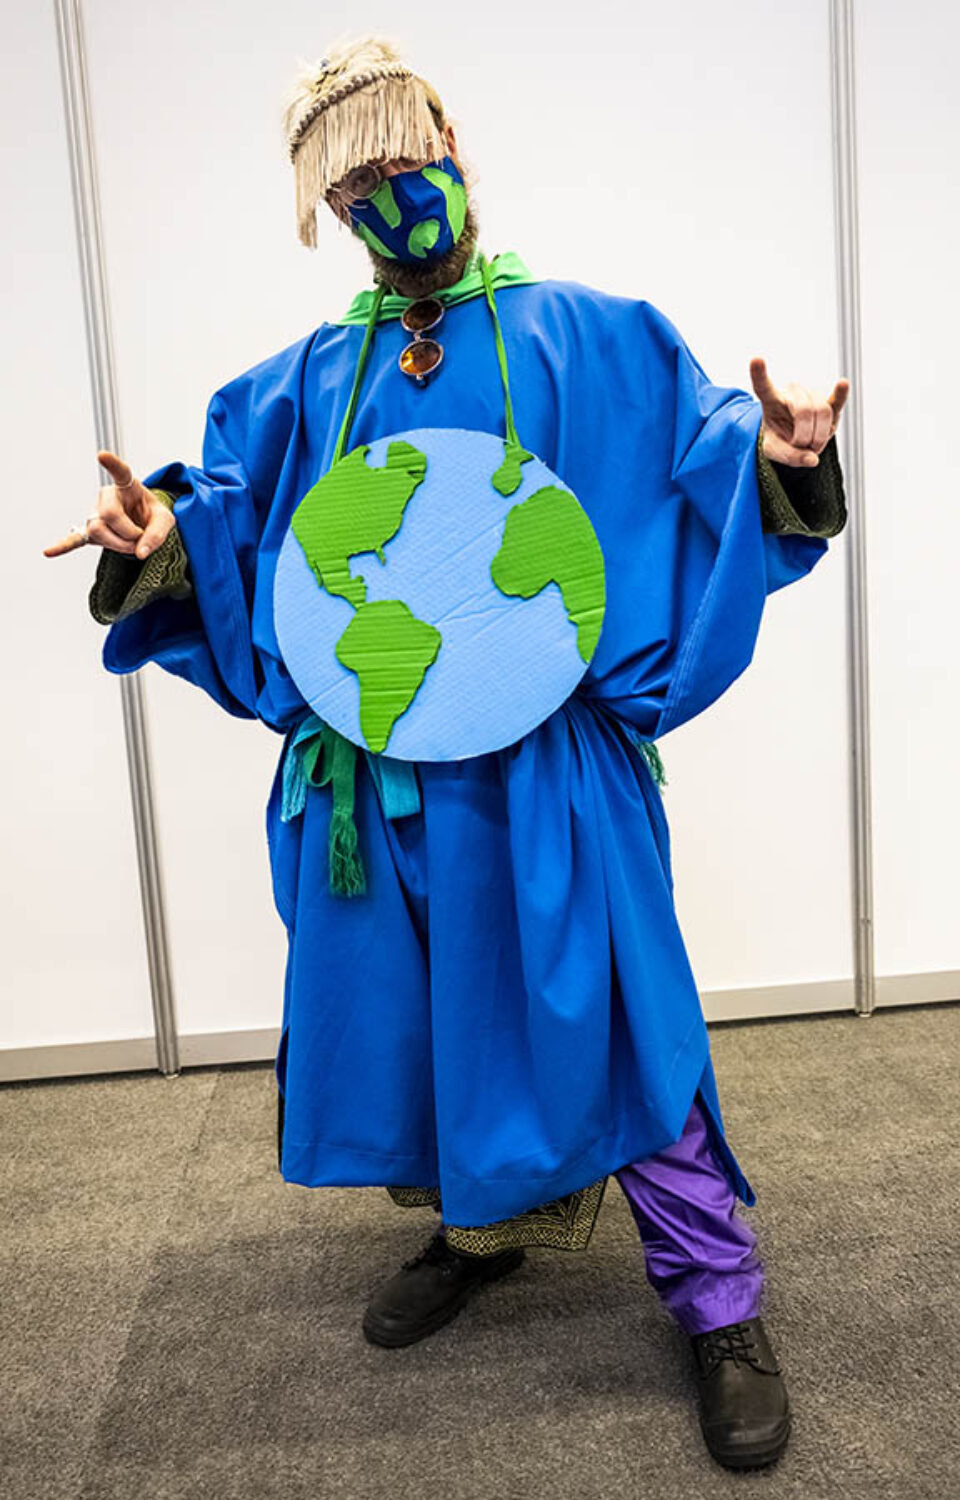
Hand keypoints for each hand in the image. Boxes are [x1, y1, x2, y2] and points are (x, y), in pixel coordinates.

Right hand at [43, 451, 176, 558]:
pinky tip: (49, 552)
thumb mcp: (166, 521)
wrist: (144, 525)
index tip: (101, 455)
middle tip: (140, 538)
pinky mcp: (91, 531)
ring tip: (130, 547)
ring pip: (97, 530)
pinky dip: (63, 546)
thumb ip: (157, 534)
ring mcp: (97, 514)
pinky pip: (75, 539)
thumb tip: (140, 552)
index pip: (120, 472)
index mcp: (127, 486)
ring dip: (117, 544)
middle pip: (109, 514)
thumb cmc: (152, 516)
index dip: (112, 464)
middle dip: (127, 532)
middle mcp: (107, 497)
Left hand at [749, 358, 849, 467]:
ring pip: (822, 413)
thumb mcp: (774, 451)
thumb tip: (812, 459)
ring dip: (819, 437)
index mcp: (771, 400)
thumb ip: (789, 457)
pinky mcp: (830, 402)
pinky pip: (837, 400)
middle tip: (801, 447)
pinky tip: (842, 384)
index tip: (756, 359)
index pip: (763, 386)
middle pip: (804, 411)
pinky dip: (841, 394)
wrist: (794, 436)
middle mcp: (792, 391)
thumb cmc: (780, 438)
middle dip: (805, 437)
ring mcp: (812, 394)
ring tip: (812, 443)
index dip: (759, 373)